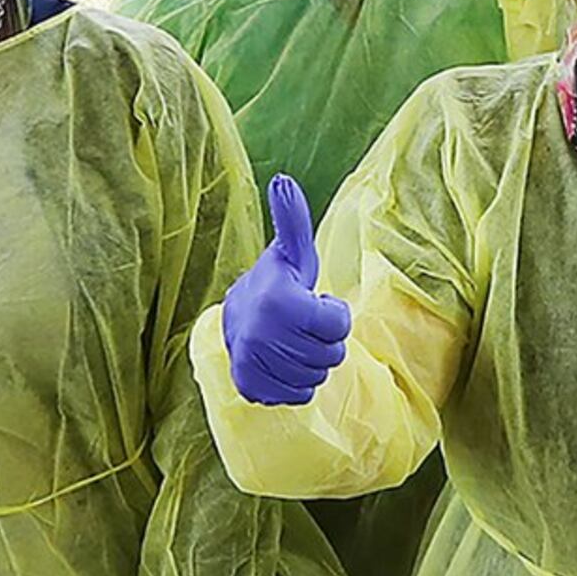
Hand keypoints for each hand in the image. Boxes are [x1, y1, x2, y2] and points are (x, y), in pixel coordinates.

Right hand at [221, 173, 348, 405]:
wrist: (237, 321)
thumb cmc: (278, 283)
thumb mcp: (292, 253)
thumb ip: (294, 219)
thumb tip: (283, 180)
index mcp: (278, 301)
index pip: (340, 324)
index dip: (332, 313)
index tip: (312, 302)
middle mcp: (262, 336)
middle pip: (332, 354)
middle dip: (323, 340)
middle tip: (300, 325)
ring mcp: (255, 365)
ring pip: (318, 377)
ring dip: (312, 361)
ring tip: (292, 342)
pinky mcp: (252, 388)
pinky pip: (300, 395)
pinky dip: (297, 383)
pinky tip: (283, 363)